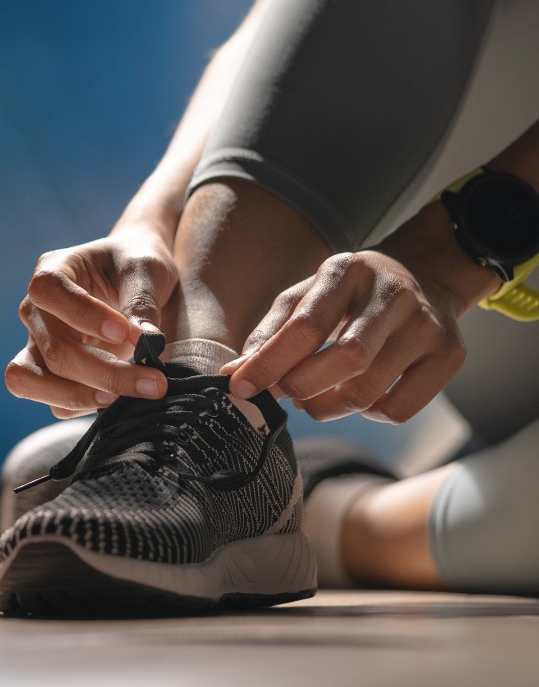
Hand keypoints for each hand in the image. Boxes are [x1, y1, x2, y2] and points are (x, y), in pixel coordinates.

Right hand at [5, 225, 175, 417]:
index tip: (127, 333)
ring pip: (32, 381)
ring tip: (124, 399)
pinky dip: (82, 406)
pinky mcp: (49, 373)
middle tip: (155, 382)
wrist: (135, 278)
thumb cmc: (136, 264)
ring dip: (80, 396)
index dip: (83, 315)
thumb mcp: (147, 268)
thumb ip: (142, 301)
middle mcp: (35, 310)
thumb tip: (145, 343)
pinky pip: (53, 402)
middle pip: (53, 349)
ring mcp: (37, 344)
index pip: (48, 292)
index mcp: (52, 271)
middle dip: (104, 373)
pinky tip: (118, 399)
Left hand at [221, 244, 468, 424]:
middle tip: (284, 394)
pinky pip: (399, 409)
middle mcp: (393, 295)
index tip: (239, 387)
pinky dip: (366, 414)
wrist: (423, 277)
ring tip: (312, 399)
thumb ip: (271, 331)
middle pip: (346, 359)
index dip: (269, 363)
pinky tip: (356, 396)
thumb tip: (235, 373)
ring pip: (370, 391)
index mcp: (347, 272)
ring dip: (328, 407)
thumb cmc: (348, 295)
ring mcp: (428, 325)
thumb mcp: (307, 296)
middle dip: (302, 386)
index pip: (305, 326)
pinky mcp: (450, 355)